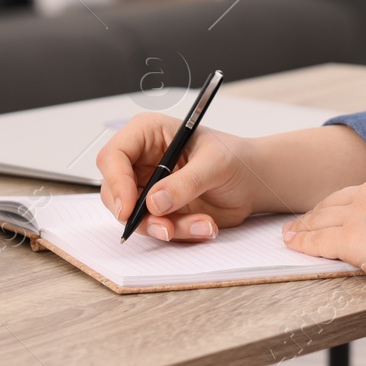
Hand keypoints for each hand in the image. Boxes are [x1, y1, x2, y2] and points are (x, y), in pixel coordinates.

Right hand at [95, 112, 259, 241]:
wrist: (252, 182)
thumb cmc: (235, 159)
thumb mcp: (215, 164)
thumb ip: (186, 182)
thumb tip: (154, 202)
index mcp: (148, 133)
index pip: (113, 156)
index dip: (116, 182)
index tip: (128, 209)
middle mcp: (141, 160)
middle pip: (113, 191)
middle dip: (138, 214)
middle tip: (165, 227)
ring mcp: (147, 187)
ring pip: (134, 216)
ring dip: (167, 227)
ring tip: (203, 223)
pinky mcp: (157, 211)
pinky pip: (155, 228)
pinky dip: (179, 232)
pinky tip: (205, 225)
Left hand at [281, 170, 365, 313]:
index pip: (358, 193)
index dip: (340, 204)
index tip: (330, 210)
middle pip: (334, 202)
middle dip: (315, 213)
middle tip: (299, 222)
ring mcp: (361, 213)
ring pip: (321, 219)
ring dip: (302, 227)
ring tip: (289, 233)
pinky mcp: (352, 238)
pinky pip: (318, 241)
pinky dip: (301, 243)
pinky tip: (291, 245)